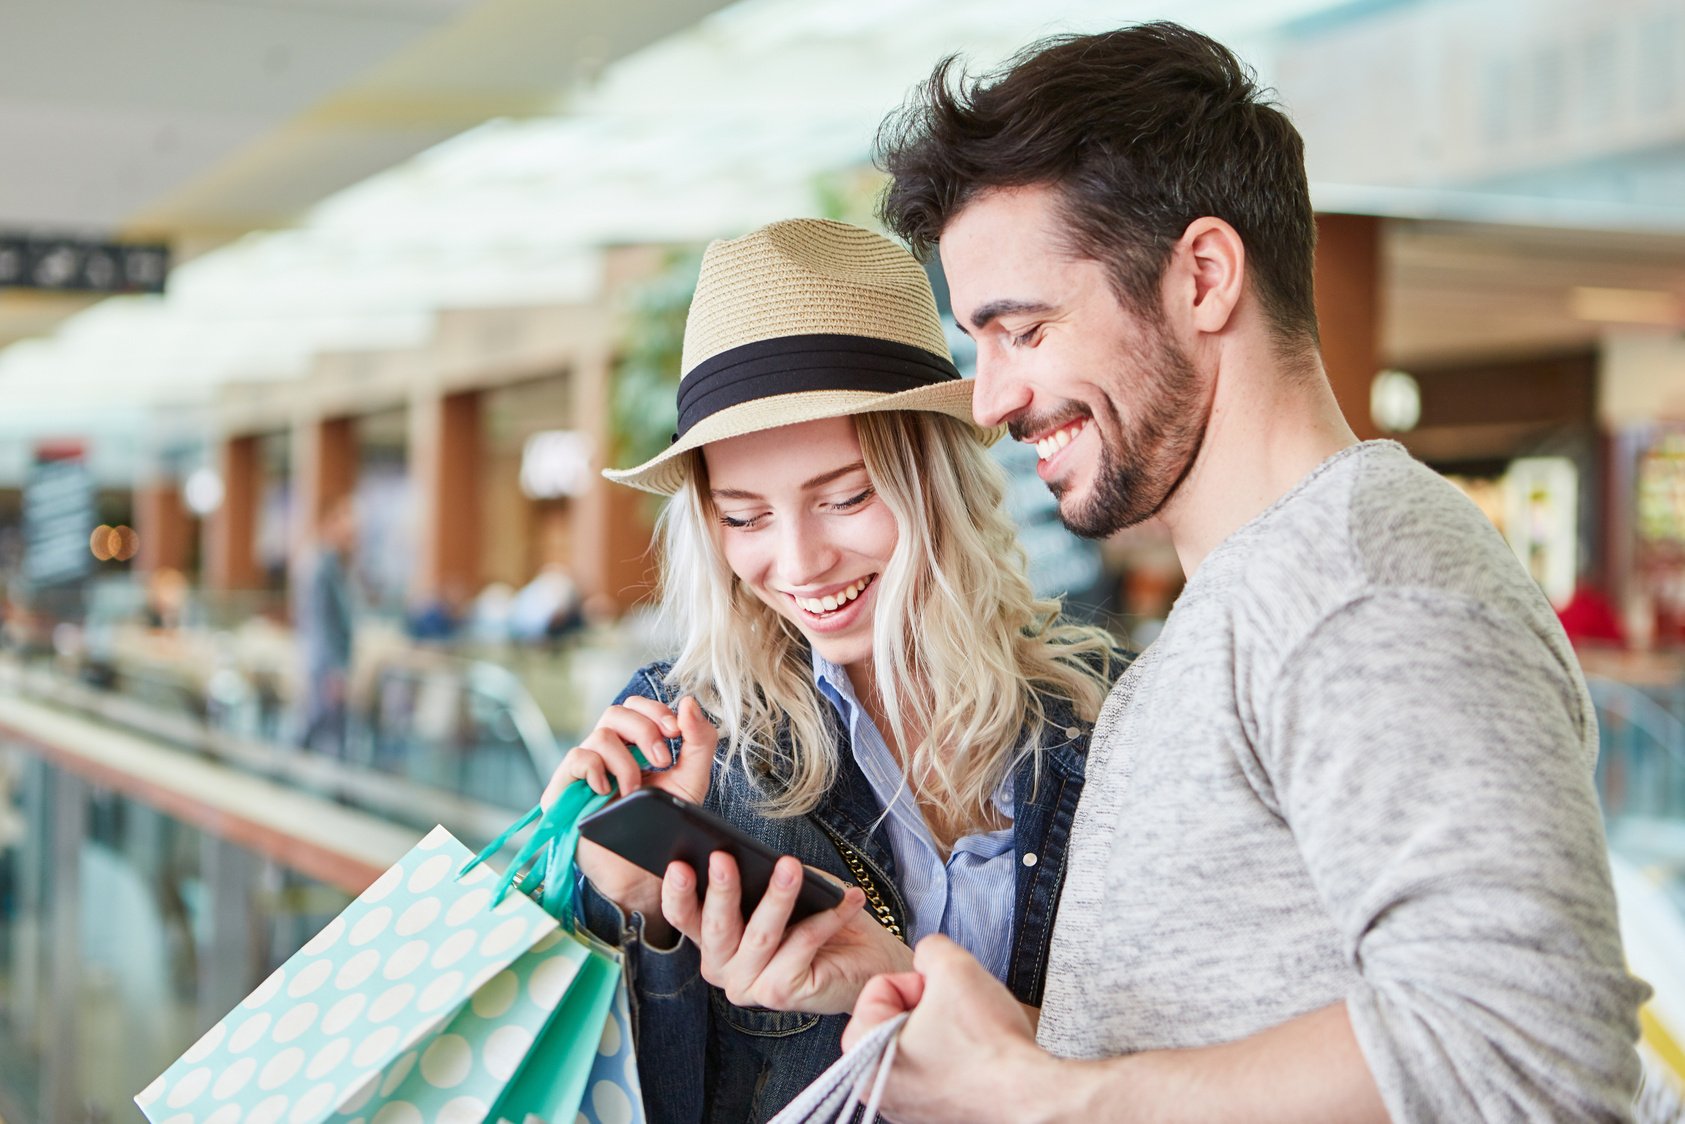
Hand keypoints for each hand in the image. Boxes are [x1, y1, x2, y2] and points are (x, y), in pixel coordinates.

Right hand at [543, 695, 715, 928]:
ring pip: (600, 736)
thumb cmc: (661, 824)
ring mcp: (583, 770)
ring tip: (635, 790)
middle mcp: (605, 752)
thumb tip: (688, 702)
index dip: (655, 711)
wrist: (640, 872)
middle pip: (616, 713)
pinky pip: (576, 759)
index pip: (636, 707)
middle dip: (645, 730)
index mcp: (632, 746)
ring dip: (626, 761)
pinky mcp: (563, 790)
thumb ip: (699, 742)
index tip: (676, 731)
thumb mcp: (691, 781)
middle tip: (662, 760)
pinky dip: (596, 768)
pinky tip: (608, 790)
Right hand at [661, 852, 912, 1014]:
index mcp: (713, 940)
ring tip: (791, 866)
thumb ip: (761, 881)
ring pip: (760, 935)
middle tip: (723, 857)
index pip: (684, 916)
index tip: (678, 865)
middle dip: (720, 890)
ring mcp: (750, 986)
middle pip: (716, 927)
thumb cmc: (817, 917)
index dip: (677, 893)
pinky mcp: (781, 993)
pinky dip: (826, 917)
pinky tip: (846, 897)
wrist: (865, 958)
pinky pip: (802, 944)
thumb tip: (751, 858)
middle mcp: (722, 968)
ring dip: (777, 897)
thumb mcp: (782, 891)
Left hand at [843, 935, 1054, 1123]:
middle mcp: (877, 1088)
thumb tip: (927, 955)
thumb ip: (930, 948)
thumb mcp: (955, 967)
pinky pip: (931, 1066)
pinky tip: (972, 1058)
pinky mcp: (929, 1114)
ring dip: (940, 1029)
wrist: (1031, 1096)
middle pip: (895, 1014)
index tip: (944, 997)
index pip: (880, 987)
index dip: (920, 981)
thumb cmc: (991, 1048)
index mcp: (865, 1056)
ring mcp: (902, 1105)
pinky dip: (951, 1055)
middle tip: (957, 1014)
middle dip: (928, 1005)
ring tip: (967, 1038)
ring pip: (915, 1039)